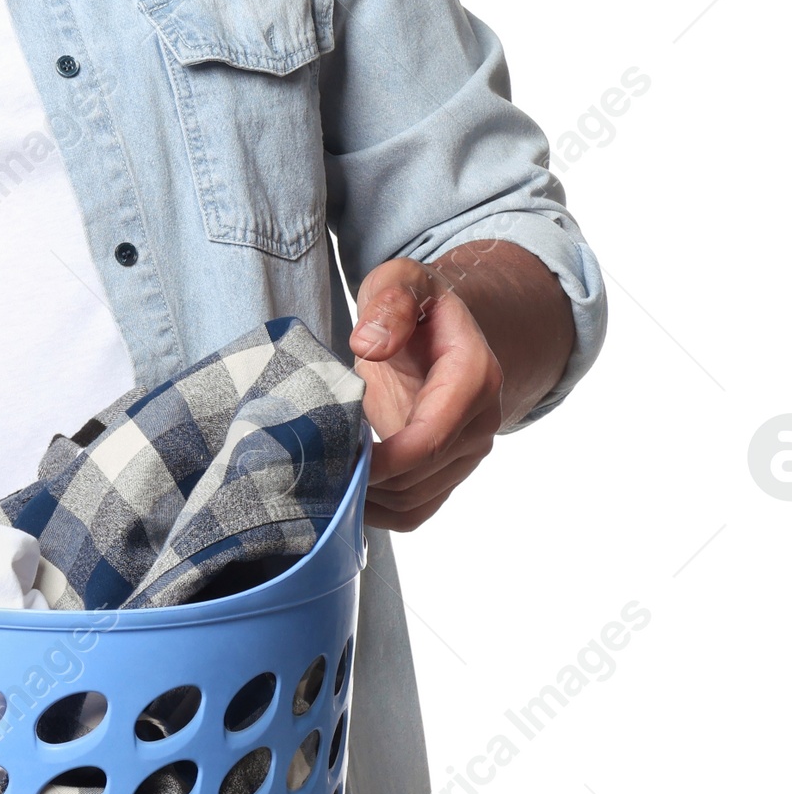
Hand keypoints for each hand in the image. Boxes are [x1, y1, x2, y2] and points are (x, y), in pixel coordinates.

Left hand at [349, 258, 503, 532]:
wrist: (440, 326)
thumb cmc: (416, 305)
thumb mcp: (400, 280)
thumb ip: (389, 303)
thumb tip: (368, 345)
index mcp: (474, 377)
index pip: (431, 438)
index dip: (385, 461)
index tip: (340, 461)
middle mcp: (481, 422)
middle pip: (421, 478)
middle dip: (369, 482)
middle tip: (313, 471)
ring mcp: (467, 453)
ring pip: (417, 503)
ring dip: (370, 501)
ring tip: (322, 481)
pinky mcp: (448, 472)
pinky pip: (416, 510)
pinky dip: (380, 512)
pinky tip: (344, 492)